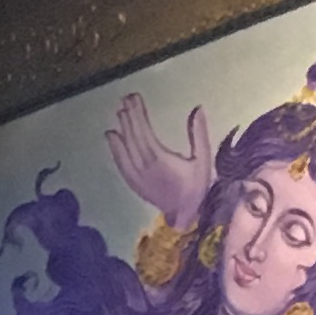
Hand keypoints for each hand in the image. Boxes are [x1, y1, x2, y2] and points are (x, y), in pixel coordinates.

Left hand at [108, 93, 212, 226]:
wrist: (185, 215)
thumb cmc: (196, 186)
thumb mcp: (203, 160)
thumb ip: (199, 134)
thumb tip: (198, 109)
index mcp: (160, 160)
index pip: (144, 133)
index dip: (138, 115)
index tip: (134, 99)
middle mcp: (144, 167)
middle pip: (133, 138)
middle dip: (129, 117)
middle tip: (126, 99)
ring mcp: (136, 176)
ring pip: (125, 149)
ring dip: (122, 130)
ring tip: (120, 112)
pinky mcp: (134, 183)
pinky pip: (121, 164)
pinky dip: (115, 149)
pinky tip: (112, 136)